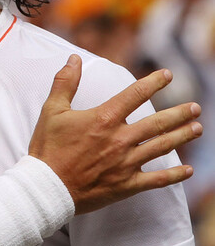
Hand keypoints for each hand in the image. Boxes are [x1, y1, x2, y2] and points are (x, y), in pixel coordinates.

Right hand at [29, 55, 200, 213]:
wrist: (47, 187)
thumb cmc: (48, 148)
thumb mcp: (52, 110)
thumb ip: (65, 83)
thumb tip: (74, 59)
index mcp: (104, 119)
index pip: (134, 95)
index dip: (153, 83)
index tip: (168, 75)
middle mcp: (120, 139)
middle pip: (157, 123)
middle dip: (179, 113)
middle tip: (195, 107)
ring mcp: (126, 163)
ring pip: (162, 147)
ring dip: (182, 136)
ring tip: (197, 129)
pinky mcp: (126, 184)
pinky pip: (157, 180)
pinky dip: (174, 175)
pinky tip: (188, 170)